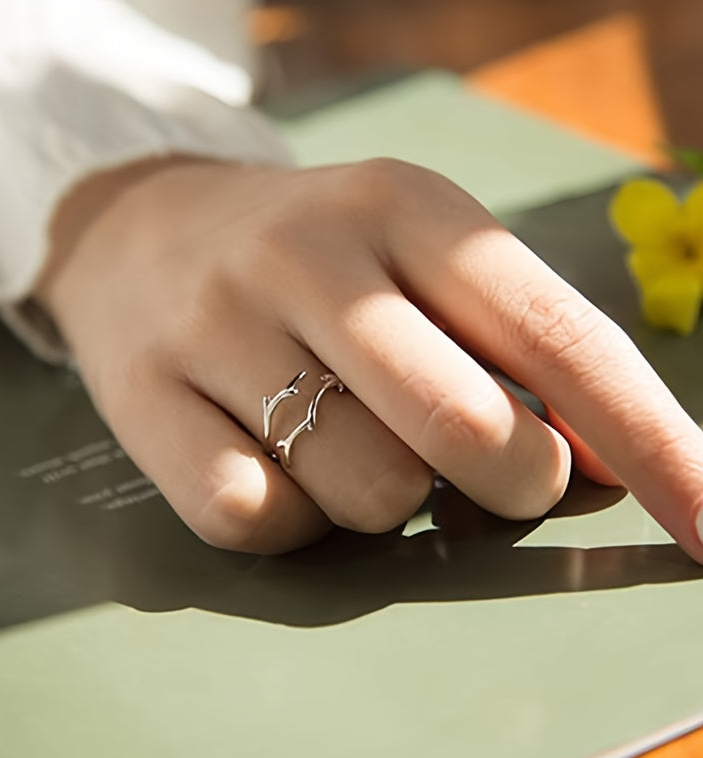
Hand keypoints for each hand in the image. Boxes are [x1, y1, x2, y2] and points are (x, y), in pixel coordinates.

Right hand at [35, 157, 702, 558]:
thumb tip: (600, 464)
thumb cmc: (303, 260)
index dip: (649, 439)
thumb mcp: (409, 260)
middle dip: (506, 480)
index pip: (558, 337)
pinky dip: (289, 522)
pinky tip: (271, 467)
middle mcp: (307, 255)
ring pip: (365, 492)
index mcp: (402, 205)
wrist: (138, 233)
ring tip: (344, 444)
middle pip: (467, 429)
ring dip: (381, 500)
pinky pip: (255, 517)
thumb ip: (505, 352)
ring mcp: (216, 325)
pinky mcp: (141, 397)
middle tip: (486, 472)